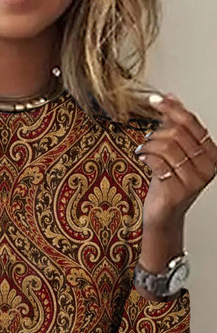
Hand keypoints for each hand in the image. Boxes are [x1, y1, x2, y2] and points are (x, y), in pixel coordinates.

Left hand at [135, 93, 216, 227]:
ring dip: (149, 145)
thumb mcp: (175, 153)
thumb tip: (171, 97)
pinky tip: (142, 158)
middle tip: (147, 140)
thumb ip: (175, 127)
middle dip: (157, 133)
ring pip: (167, 146)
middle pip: (179, 133)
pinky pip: (159, 163)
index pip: (192, 123)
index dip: (172, 109)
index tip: (155, 100)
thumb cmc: (169, 184)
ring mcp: (194, 180)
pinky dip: (146, 157)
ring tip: (143, 150)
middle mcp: (207, 166)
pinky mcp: (178, 190)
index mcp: (211, 154)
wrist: (163, 215)